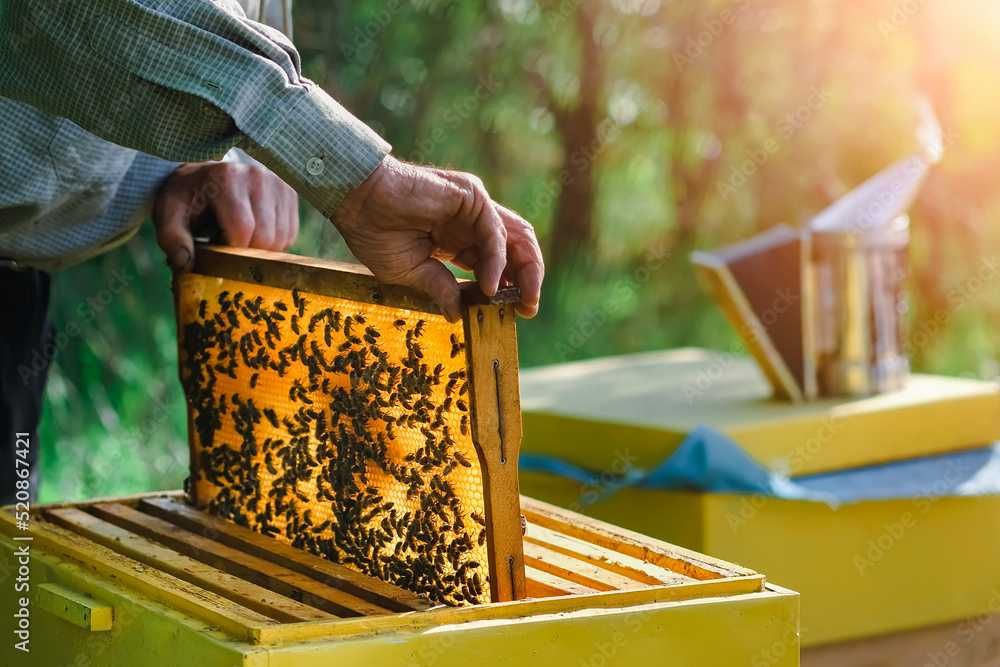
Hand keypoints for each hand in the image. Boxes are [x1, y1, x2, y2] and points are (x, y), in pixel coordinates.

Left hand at [154, 160, 298, 270]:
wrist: (204, 173)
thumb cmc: (187, 195)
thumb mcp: (168, 212)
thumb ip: (172, 238)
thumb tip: (186, 265)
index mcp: (227, 178)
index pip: (243, 229)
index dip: (232, 250)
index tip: (218, 252)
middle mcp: (258, 176)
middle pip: (266, 236)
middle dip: (247, 252)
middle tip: (227, 246)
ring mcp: (278, 182)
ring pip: (282, 238)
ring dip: (262, 249)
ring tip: (240, 238)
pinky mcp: (290, 191)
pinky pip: (290, 233)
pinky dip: (274, 241)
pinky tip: (255, 232)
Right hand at [335, 155, 543, 320]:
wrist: (356, 201)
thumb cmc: (374, 231)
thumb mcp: (410, 271)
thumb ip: (440, 288)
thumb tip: (457, 315)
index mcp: (458, 239)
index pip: (497, 263)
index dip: (510, 286)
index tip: (514, 313)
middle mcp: (471, 221)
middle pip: (516, 250)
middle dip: (528, 280)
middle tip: (528, 309)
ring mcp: (474, 206)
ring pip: (516, 238)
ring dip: (525, 270)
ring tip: (522, 300)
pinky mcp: (471, 196)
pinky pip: (494, 232)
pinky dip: (496, 261)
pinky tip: (489, 286)